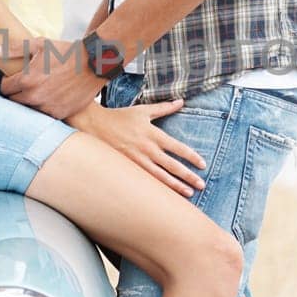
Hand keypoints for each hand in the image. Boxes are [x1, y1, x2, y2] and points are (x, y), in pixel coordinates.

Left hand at [0, 37, 104, 119]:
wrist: (95, 63)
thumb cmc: (65, 52)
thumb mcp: (39, 45)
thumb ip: (13, 49)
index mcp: (27, 79)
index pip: (4, 88)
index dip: (9, 81)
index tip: (16, 77)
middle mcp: (35, 96)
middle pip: (14, 101)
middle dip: (17, 92)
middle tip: (28, 84)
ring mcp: (48, 107)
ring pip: (29, 109)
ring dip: (31, 102)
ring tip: (42, 90)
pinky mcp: (60, 114)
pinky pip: (44, 116)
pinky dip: (45, 108)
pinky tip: (52, 97)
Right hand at [71, 99, 207, 196]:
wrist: (94, 125)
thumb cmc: (120, 117)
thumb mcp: (143, 110)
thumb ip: (164, 107)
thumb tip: (181, 101)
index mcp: (153, 135)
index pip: (178, 148)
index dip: (192, 157)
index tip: (203, 164)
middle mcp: (147, 150)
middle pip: (172, 166)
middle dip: (188, 176)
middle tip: (201, 185)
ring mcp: (136, 161)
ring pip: (160, 177)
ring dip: (175, 186)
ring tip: (188, 193)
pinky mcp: (128, 168)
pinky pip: (145, 181)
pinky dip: (157, 188)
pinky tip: (165, 195)